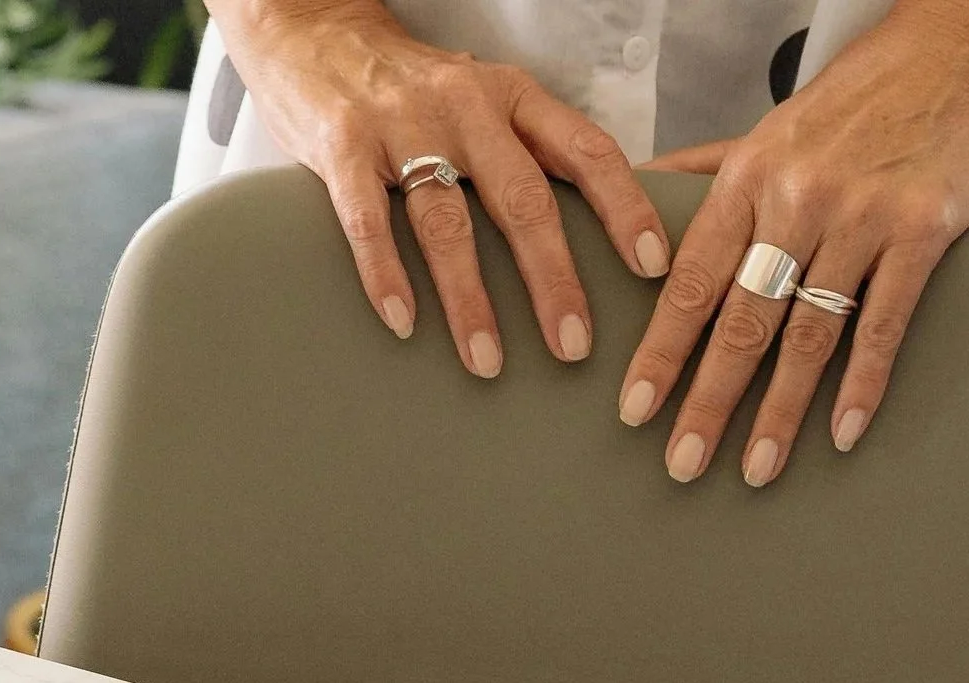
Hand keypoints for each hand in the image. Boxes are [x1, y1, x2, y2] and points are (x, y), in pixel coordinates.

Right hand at [213, 0, 671, 377]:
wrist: (316, 34)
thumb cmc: (410, 90)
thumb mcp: (482, 102)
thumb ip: (523, 153)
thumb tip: (584, 242)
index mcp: (513, 97)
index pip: (586, 150)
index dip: (624, 208)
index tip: (652, 267)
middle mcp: (466, 106)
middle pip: (523, 199)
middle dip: (552, 278)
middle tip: (572, 346)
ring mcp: (402, 125)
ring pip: (447, 221)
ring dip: (470, 299)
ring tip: (488, 360)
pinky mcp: (343, 146)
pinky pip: (369, 221)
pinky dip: (387, 275)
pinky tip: (404, 323)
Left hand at [618, 0, 968, 485]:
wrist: (957, 48)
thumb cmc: (854, 100)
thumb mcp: (765, 131)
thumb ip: (702, 175)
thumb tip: (632, 200)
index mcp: (749, 179)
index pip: (691, 282)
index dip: (662, 352)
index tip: (635, 408)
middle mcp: (798, 199)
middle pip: (742, 320)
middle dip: (708, 400)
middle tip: (682, 461)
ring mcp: (862, 217)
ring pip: (809, 333)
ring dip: (779, 410)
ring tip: (755, 468)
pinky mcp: (923, 230)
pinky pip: (884, 322)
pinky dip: (862, 384)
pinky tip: (841, 433)